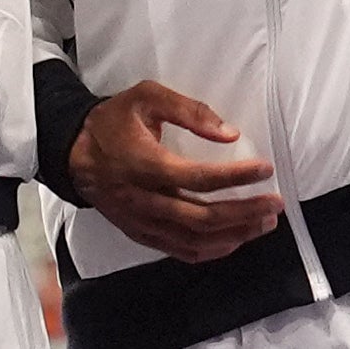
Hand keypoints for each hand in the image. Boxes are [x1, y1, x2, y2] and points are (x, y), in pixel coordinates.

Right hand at [70, 78, 281, 265]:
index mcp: (145, 165)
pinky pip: (179, 251)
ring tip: (264, 224)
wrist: (74, 153)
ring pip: (195, 240)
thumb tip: (230, 133)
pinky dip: (210, 251)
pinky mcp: (140, 234)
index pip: (199, 178)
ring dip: (234, 235)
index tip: (266, 169)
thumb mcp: (146, 97)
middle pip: (203, 217)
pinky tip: (233, 241)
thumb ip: (189, 111)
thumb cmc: (112, 122)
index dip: (236, 177)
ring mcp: (141, 222)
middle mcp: (144, 200)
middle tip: (275, 204)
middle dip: (245, 213)